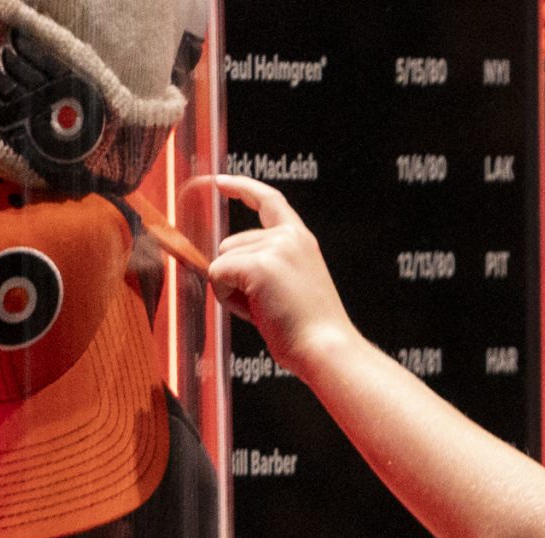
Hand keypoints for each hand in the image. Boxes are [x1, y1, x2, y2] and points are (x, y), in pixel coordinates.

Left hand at [193, 175, 358, 380]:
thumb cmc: (311, 330)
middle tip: (269, 306)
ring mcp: (274, 248)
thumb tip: (221, 263)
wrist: (326, 348)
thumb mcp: (293, 284)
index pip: (269, 201)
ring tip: (267, 310)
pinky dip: (228, 299)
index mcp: (301, 241)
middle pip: (230, 245)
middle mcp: (288, 237)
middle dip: (235, 277)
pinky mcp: (258, 265)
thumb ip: (266, 264)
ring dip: (232, 291)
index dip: (242, 188)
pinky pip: (217, 276)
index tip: (221, 182)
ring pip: (221, 261)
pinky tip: (258, 312)